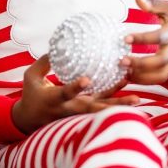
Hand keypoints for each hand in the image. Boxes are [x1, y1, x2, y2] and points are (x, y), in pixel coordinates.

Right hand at [11, 54, 139, 134]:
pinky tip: (129, 92)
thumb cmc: (30, 95)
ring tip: (137, 98)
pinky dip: (114, 100)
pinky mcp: (82, 113)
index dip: (76, 87)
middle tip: (135, 97)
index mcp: (54, 100)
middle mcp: (70, 109)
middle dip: (114, 104)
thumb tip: (57, 46)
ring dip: (119, 104)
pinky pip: (100, 106)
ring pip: (101, 110)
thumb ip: (44, 63)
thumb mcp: (31, 77)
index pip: (65, 93)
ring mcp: (78, 113)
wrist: (29, 121)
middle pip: (94, 108)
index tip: (86, 79)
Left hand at [121, 0, 167, 84]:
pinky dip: (145, 81)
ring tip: (124, 73)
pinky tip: (130, 76)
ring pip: (160, 75)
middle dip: (140, 64)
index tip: (125, 38)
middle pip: (159, 62)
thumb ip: (153, 5)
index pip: (157, 37)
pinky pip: (160, 79)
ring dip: (141, 77)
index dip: (141, 39)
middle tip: (122, 61)